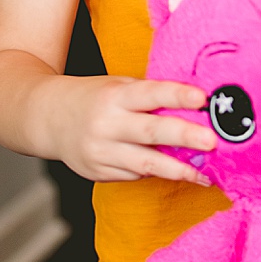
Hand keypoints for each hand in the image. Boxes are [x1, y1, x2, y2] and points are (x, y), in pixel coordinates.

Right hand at [45, 75, 217, 183]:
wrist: (48, 118)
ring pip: (145, 163)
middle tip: (213, 141)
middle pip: (151, 131)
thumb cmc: (95, 98)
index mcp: (115, 96)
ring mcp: (100, 151)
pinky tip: (178, 174)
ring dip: (179, 169)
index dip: (177, 95)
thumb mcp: (119, 87)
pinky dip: (158, 174)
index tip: (203, 98)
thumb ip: (150, 97)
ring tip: (206, 174)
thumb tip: (197, 108)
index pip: (151, 94)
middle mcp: (106, 124)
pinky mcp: (98, 172)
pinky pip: (134, 174)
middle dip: (184, 136)